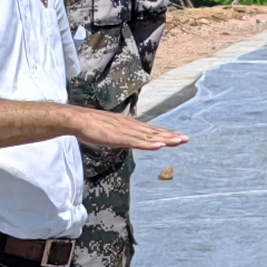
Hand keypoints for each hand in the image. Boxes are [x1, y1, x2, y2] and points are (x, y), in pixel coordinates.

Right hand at [68, 107, 189, 154]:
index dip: (165, 133)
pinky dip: (149, 145)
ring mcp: (126, 132)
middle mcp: (131, 126)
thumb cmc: (92, 125)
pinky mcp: (119, 138)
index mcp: (130, 125)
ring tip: (179, 141)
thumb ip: (122, 135)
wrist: (79, 119)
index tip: (178, 136)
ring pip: (149, 137)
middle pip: (154, 133)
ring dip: (164, 139)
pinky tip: (159, 146)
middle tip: (186, 139)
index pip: (151, 130)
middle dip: (171, 136)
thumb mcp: (111, 131)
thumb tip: (128, 138)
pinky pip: (137, 142)